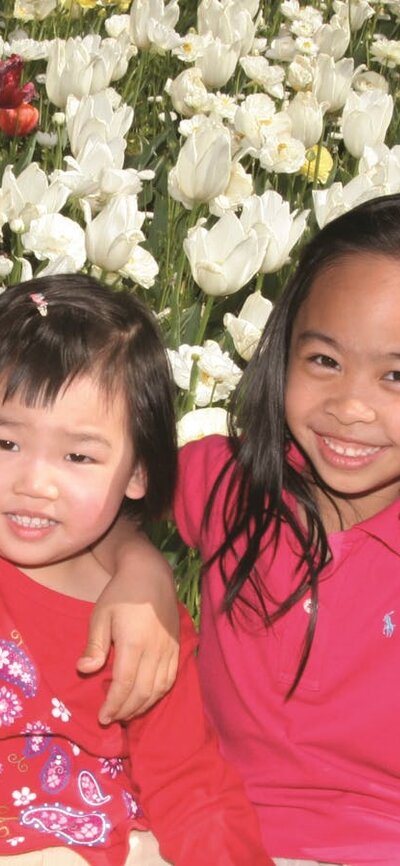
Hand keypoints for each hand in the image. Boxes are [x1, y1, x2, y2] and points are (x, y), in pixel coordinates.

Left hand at [77, 526, 179, 722]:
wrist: (151, 574)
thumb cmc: (121, 593)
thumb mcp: (100, 615)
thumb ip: (94, 645)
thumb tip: (84, 670)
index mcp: (134, 642)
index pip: (124, 684)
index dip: (113, 705)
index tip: (102, 717)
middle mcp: (155, 650)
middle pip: (142, 691)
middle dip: (126, 710)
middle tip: (111, 718)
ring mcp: (169, 649)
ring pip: (159, 689)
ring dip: (142, 706)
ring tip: (127, 713)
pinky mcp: (177, 647)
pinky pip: (171, 679)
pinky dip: (158, 694)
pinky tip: (147, 698)